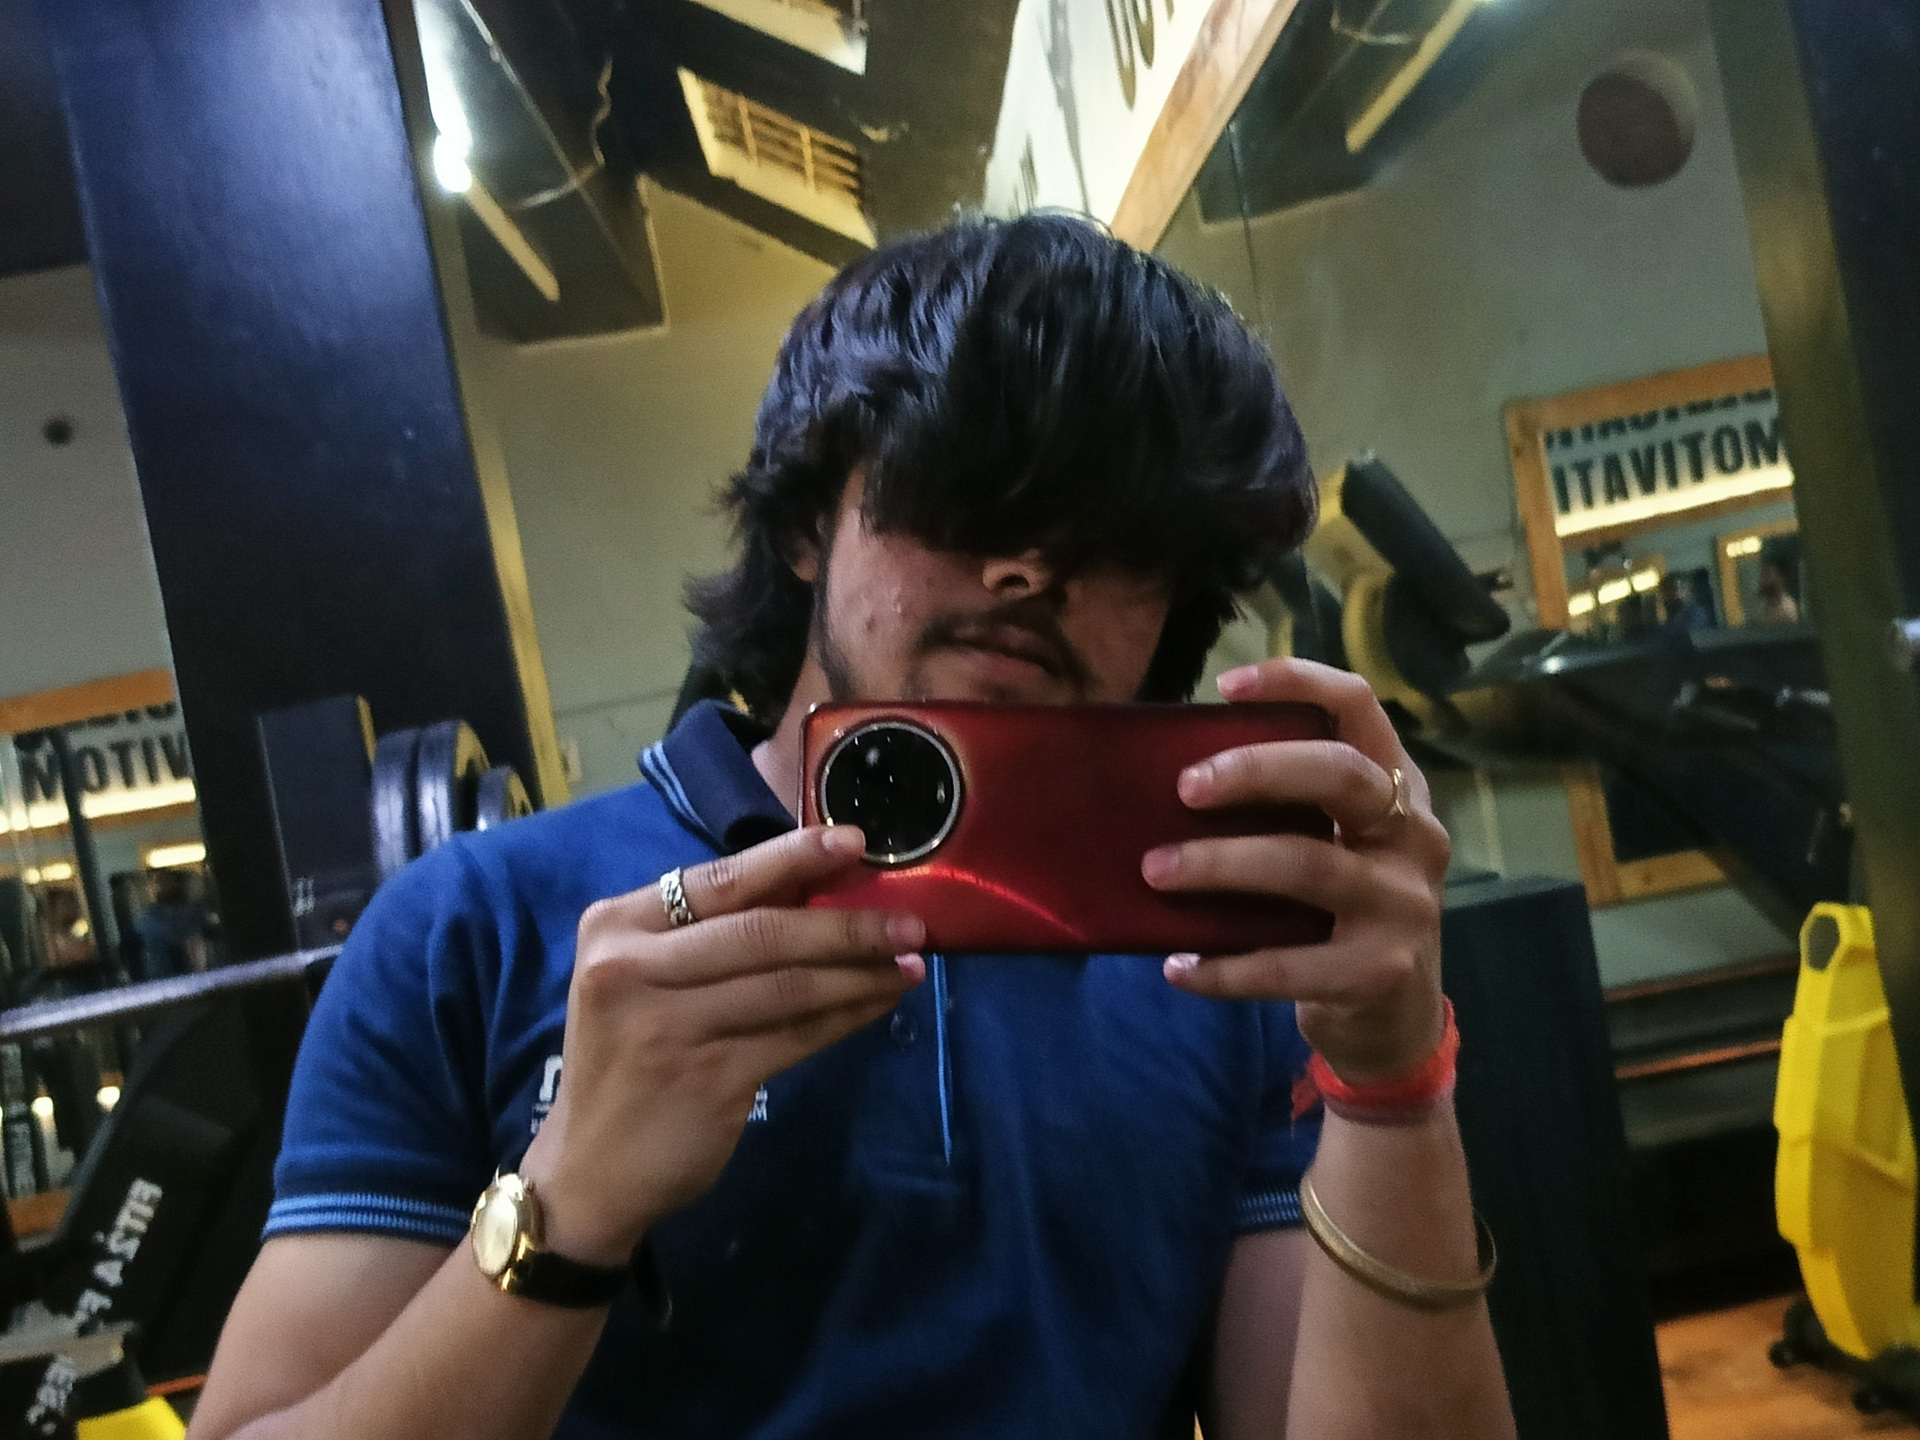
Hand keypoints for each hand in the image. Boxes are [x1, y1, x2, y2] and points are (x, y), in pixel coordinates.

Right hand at [521, 826, 923, 1262]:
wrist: (588, 1168)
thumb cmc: (628, 1057)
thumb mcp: (641, 979)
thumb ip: (708, 935)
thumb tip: (816, 888)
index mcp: (616, 926)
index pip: (721, 880)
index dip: (794, 856)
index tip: (855, 842)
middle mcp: (632, 968)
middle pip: (763, 931)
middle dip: (846, 923)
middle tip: (912, 921)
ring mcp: (669, 1026)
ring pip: (788, 984)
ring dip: (860, 971)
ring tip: (910, 961)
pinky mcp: (708, 1079)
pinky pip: (797, 1035)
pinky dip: (847, 1014)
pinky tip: (879, 1003)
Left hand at [1141, 658, 1449, 1083]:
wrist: (1395, 1020)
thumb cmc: (1339, 911)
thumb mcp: (1334, 844)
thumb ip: (1285, 806)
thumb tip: (1172, 773)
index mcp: (1397, 787)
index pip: (1360, 707)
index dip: (1298, 682)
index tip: (1226, 687)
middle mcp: (1412, 836)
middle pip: (1340, 776)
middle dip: (1256, 770)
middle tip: (1185, 788)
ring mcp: (1403, 905)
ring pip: (1307, 866)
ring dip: (1221, 865)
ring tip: (1156, 870)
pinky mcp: (1378, 973)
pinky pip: (1289, 965)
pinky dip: (1224, 967)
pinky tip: (1178, 966)